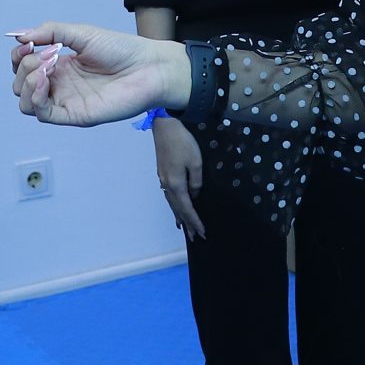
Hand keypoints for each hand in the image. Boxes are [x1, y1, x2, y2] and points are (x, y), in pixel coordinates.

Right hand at [9, 24, 191, 126]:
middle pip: (21, 84)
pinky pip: (44, 114)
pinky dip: (36, 98)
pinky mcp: (75, 115)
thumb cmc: (121, 49)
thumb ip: (50, 32)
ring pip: (27, 103)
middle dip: (24, 66)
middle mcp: (59, 85)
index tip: (27, 43)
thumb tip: (18, 35)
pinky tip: (44, 81)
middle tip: (48, 55)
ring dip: (26, 83)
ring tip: (44, 69)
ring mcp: (66, 101)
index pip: (23, 66)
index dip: (18, 56)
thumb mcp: (81, 33)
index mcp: (60, 66)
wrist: (148, 67)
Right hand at [152, 116, 205, 238]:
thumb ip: (196, 182)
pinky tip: (175, 205)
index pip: (187, 208)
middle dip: (187, 223)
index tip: (202, 233)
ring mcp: (163, 179)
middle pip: (178, 209)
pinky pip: (169, 195)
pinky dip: (174, 205)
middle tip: (194, 238)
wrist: (164, 126)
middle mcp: (167, 185)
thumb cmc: (183, 142)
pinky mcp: (162, 172)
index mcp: (176, 185)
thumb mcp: (196, 162)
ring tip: (183, 227)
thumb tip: (195, 195)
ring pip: (172, 203)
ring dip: (179, 216)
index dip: (195, 221)